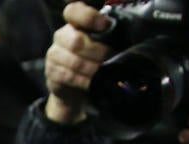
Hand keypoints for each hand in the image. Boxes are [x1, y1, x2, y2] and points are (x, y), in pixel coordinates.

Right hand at [43, 2, 110, 124]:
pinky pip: (67, 75)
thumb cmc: (96, 61)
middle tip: (110, 58)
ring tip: (102, 73)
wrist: (77, 88)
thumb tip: (137, 35)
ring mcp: (54, 54)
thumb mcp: (106, 45)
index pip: (73, 11)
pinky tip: (91, 83)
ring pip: (72, 60)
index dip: (87, 16)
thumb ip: (112, 36)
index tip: (104, 25)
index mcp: (76, 24)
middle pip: (76, 41)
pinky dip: (82, 80)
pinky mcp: (51, 71)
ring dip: (91, 68)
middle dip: (97, 52)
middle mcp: (62, 36)